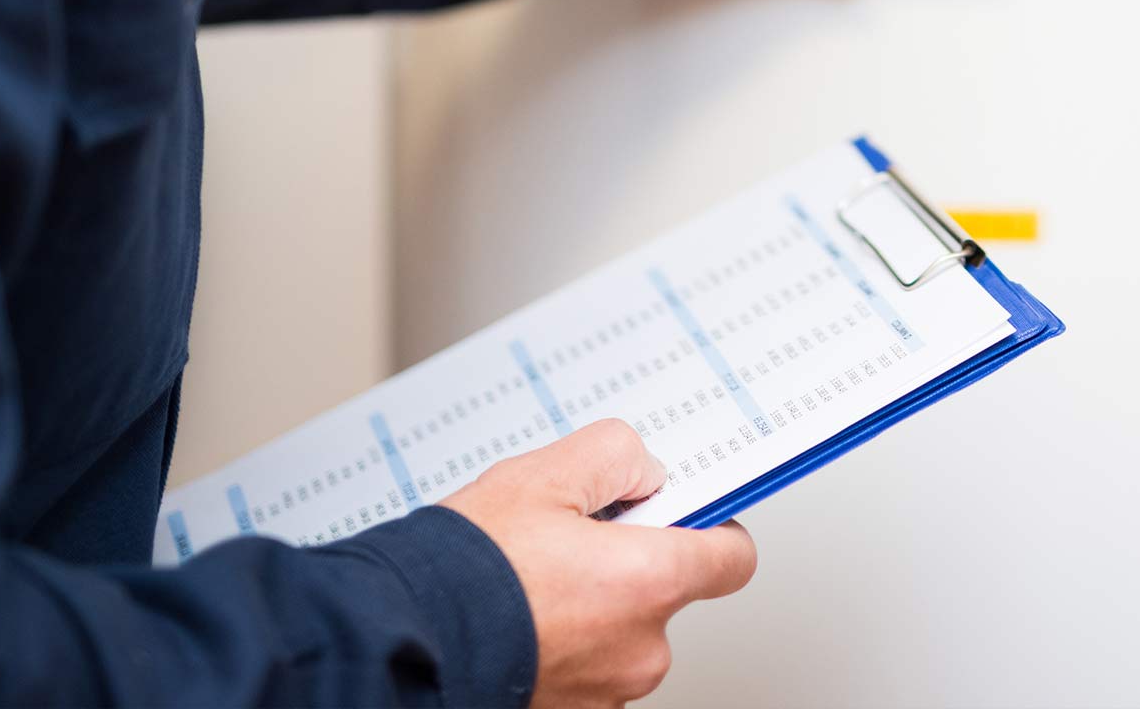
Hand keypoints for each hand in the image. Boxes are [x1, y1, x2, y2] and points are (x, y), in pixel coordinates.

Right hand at [444, 421, 757, 707]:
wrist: (408, 640)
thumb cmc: (470, 567)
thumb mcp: (544, 474)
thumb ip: (614, 456)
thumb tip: (644, 471)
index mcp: (650, 584)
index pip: (731, 558)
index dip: (710, 526)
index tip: (683, 510)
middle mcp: (642, 650)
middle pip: (664, 592)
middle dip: (627, 562)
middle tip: (570, 537)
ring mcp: (607, 693)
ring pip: (621, 630)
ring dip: (591, 605)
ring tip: (532, 579)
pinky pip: (587, 664)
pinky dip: (564, 640)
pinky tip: (521, 615)